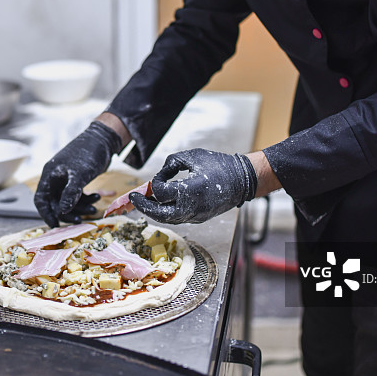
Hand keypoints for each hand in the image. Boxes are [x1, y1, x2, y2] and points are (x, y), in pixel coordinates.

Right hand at [34, 122, 123, 226]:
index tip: (55, 226)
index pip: (41, 199)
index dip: (46, 214)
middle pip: (56, 203)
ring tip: (95, 208)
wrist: (103, 139)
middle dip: (68, 213)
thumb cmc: (89, 152)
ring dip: (80, 207)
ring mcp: (66, 179)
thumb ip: (70, 193)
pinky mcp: (76, 180)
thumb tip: (62, 212)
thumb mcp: (80, 174)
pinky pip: (77, 196)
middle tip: (80, 220)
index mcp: (50, 175)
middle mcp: (56, 178)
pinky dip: (86, 200)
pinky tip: (97, 198)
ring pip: (68, 201)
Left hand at [129, 148, 256, 223]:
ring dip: (153, 212)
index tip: (157, 177)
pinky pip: (177, 219)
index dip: (155, 183)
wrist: (243, 181)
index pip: (162, 192)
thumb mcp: (193, 156)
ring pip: (168, 220)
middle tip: (133, 199)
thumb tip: (160, 174)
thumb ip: (172, 162)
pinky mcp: (199, 218)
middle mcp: (193, 207)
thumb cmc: (219, 165)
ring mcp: (196, 215)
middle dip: (144, 207)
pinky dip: (165, 213)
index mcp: (191, 190)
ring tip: (144, 202)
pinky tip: (160, 205)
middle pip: (160, 214)